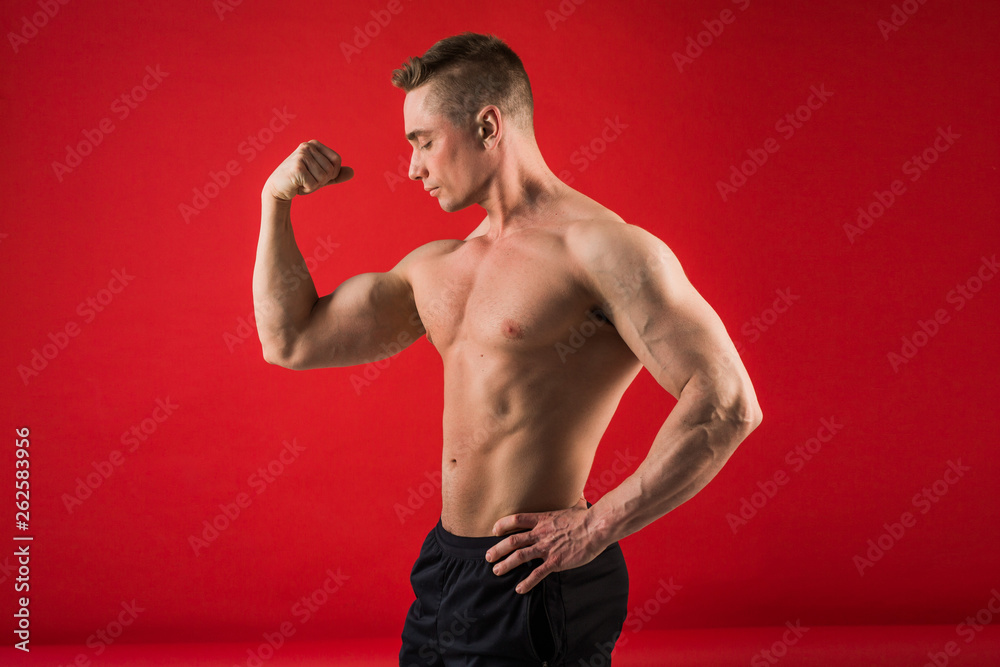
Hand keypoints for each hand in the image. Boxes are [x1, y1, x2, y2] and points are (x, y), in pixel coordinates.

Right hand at [263, 140, 353, 201]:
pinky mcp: (297, 168)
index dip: (331, 173)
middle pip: (331, 169)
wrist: (278, 189)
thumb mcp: (321, 177)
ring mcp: (301, 156)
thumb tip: (352, 172)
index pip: (337, 160)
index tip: (316, 174)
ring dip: (314, 185)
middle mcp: (307, 146)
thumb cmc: (300, 181)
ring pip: (323, 177)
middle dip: (321, 181)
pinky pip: (314, 184)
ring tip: (301, 182)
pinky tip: (296, 185)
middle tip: (306, 179)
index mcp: (314, 144)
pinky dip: (307, 189)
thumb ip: (336, 174)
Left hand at [485, 497, 606, 594]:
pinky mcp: (555, 561)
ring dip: (506, 565)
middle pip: (513, 540)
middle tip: (488, 556)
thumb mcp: (576, 504)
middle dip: (498, 549)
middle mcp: (540, 533)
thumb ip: (572, 499)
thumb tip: (577, 490)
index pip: (517, 519)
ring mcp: (547, 547)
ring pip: (520, 556)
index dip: (503, 525)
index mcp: (543, 519)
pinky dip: (527, 582)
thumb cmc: (588, 517)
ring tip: (496, 571)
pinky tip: (519, 589)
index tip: (494, 530)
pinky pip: (537, 573)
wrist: (596, 527)